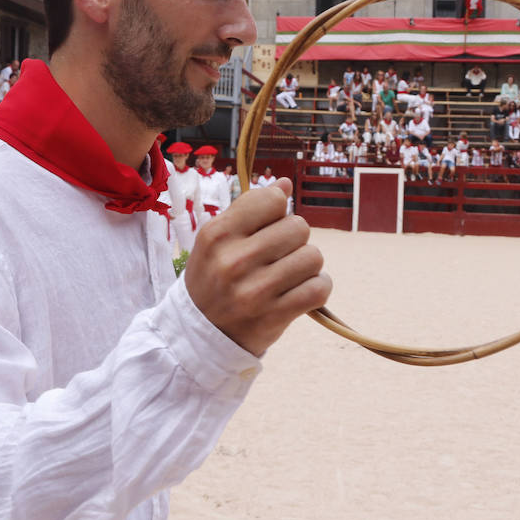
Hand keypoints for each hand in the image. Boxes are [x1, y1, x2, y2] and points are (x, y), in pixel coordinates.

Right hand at [183, 179, 330, 355]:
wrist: (200, 336)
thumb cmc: (212, 279)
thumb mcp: (216, 240)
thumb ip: (249, 209)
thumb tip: (285, 184)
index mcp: (217, 235)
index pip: (272, 200)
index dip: (278, 211)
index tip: (268, 226)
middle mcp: (234, 261)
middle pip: (299, 227)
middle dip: (295, 239)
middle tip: (279, 255)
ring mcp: (255, 291)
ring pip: (313, 257)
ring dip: (307, 265)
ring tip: (288, 274)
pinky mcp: (275, 316)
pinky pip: (320, 288)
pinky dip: (317, 288)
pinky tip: (301, 291)